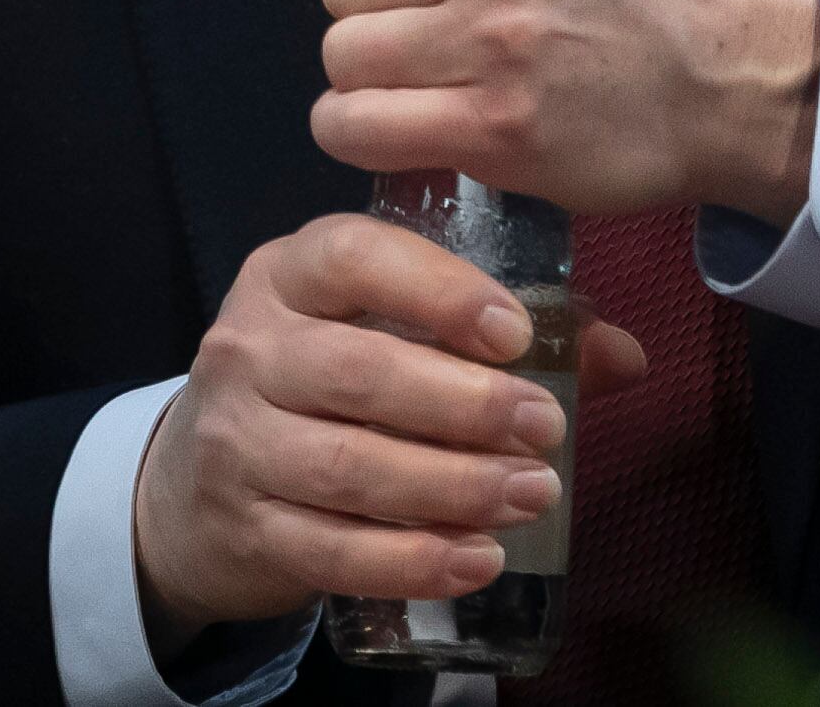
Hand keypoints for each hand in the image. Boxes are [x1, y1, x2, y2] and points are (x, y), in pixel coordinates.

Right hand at [129, 214, 646, 642]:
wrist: (196, 483)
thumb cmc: (324, 385)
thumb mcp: (384, 329)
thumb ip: (502, 336)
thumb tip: (623, 357)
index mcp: (287, 275)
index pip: (351, 258)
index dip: (437, 291)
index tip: (514, 333)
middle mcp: (248, 349)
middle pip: (356, 373)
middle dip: (463, 405)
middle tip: (544, 431)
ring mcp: (237, 443)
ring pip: (347, 468)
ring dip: (450, 488)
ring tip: (530, 496)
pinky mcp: (245, 529)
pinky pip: (331, 552)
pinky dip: (410, 561)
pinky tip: (476, 560)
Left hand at [290, 0, 819, 221]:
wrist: (745, 71)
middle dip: (379, 3)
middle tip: (444, 20)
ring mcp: (494, 40)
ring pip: (343, 55)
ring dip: (375, 72)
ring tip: (435, 74)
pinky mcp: (495, 131)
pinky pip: (356, 127)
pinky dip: (365, 130)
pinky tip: (411, 121)